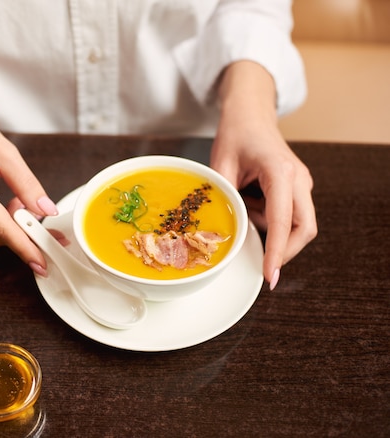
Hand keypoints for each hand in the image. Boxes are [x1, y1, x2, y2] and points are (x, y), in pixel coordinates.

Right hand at [0, 70, 57, 275]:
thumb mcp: (6, 153)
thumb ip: (28, 185)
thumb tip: (47, 211)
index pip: (1, 227)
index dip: (24, 246)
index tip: (42, 261)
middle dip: (23, 233)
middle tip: (43, 218)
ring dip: (10, 227)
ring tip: (17, 199)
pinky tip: (4, 204)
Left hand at [212, 62, 316, 288]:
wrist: (250, 114)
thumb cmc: (236, 134)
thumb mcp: (220, 164)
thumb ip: (224, 197)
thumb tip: (225, 230)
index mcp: (280, 171)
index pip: (283, 220)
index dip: (276, 251)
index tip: (270, 275)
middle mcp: (298, 179)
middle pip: (304, 229)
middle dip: (283, 251)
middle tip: (259, 263)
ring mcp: (301, 184)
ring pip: (297, 225)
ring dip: (271, 230)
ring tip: (243, 205)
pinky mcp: (296, 189)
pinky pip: (287, 215)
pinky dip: (268, 220)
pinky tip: (249, 201)